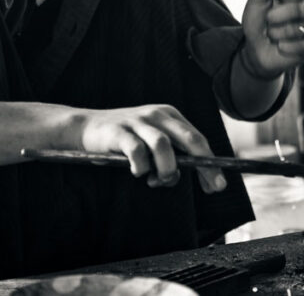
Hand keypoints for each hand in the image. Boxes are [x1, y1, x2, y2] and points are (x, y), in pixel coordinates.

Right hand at [75, 104, 226, 192]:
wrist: (85, 128)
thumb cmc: (123, 140)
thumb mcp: (150, 144)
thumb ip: (167, 157)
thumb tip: (178, 177)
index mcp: (169, 116)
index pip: (197, 139)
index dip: (210, 162)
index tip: (218, 184)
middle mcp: (157, 115)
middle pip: (189, 138)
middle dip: (204, 165)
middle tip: (212, 186)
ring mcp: (138, 122)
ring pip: (163, 145)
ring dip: (167, 168)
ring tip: (159, 179)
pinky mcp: (118, 131)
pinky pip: (136, 151)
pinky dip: (141, 166)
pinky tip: (138, 172)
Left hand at [240, 0, 303, 77]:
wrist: (254, 48)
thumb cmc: (257, 23)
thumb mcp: (255, 2)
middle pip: (303, 7)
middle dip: (280, 14)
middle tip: (268, 19)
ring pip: (302, 28)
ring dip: (280, 32)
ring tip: (272, 34)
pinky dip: (287, 47)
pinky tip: (279, 46)